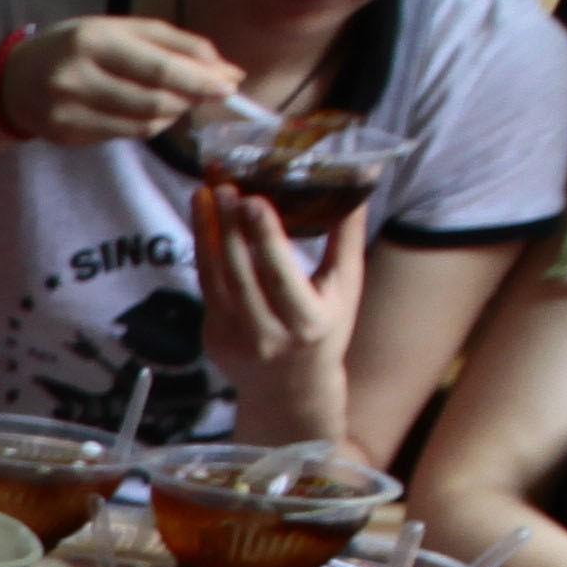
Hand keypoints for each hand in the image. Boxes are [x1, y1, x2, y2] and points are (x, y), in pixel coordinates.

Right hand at [0, 15, 238, 149]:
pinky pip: (125, 135)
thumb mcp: (117, 29)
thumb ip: (171, 43)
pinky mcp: (67, 137)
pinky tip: (148, 112)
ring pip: (144, 123)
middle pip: (154, 100)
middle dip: (192, 97)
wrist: (12, 81)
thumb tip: (225, 69)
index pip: (158, 67)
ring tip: (178, 99)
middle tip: (214, 94)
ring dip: (172, 113)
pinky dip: (149, 125)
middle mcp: (77, 77)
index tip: (232, 83)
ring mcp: (69, 112)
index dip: (199, 79)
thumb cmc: (76, 47)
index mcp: (93, 40)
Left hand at [191, 179, 360, 452]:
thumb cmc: (326, 328)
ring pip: (214, 277)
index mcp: (307, 323)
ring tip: (205, 192)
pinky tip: (203, 218)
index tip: (253, 199)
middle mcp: (267, 335)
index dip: (265, 237)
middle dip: (229, 226)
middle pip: (241, 273)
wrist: (289, 389)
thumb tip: (362, 177)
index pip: (281, 276)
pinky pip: (205, 285)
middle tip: (225, 184)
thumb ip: (348, 236)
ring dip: (207, 232)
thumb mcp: (346, 288)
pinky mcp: (211, 337)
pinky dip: (203, 249)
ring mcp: (234, 339)